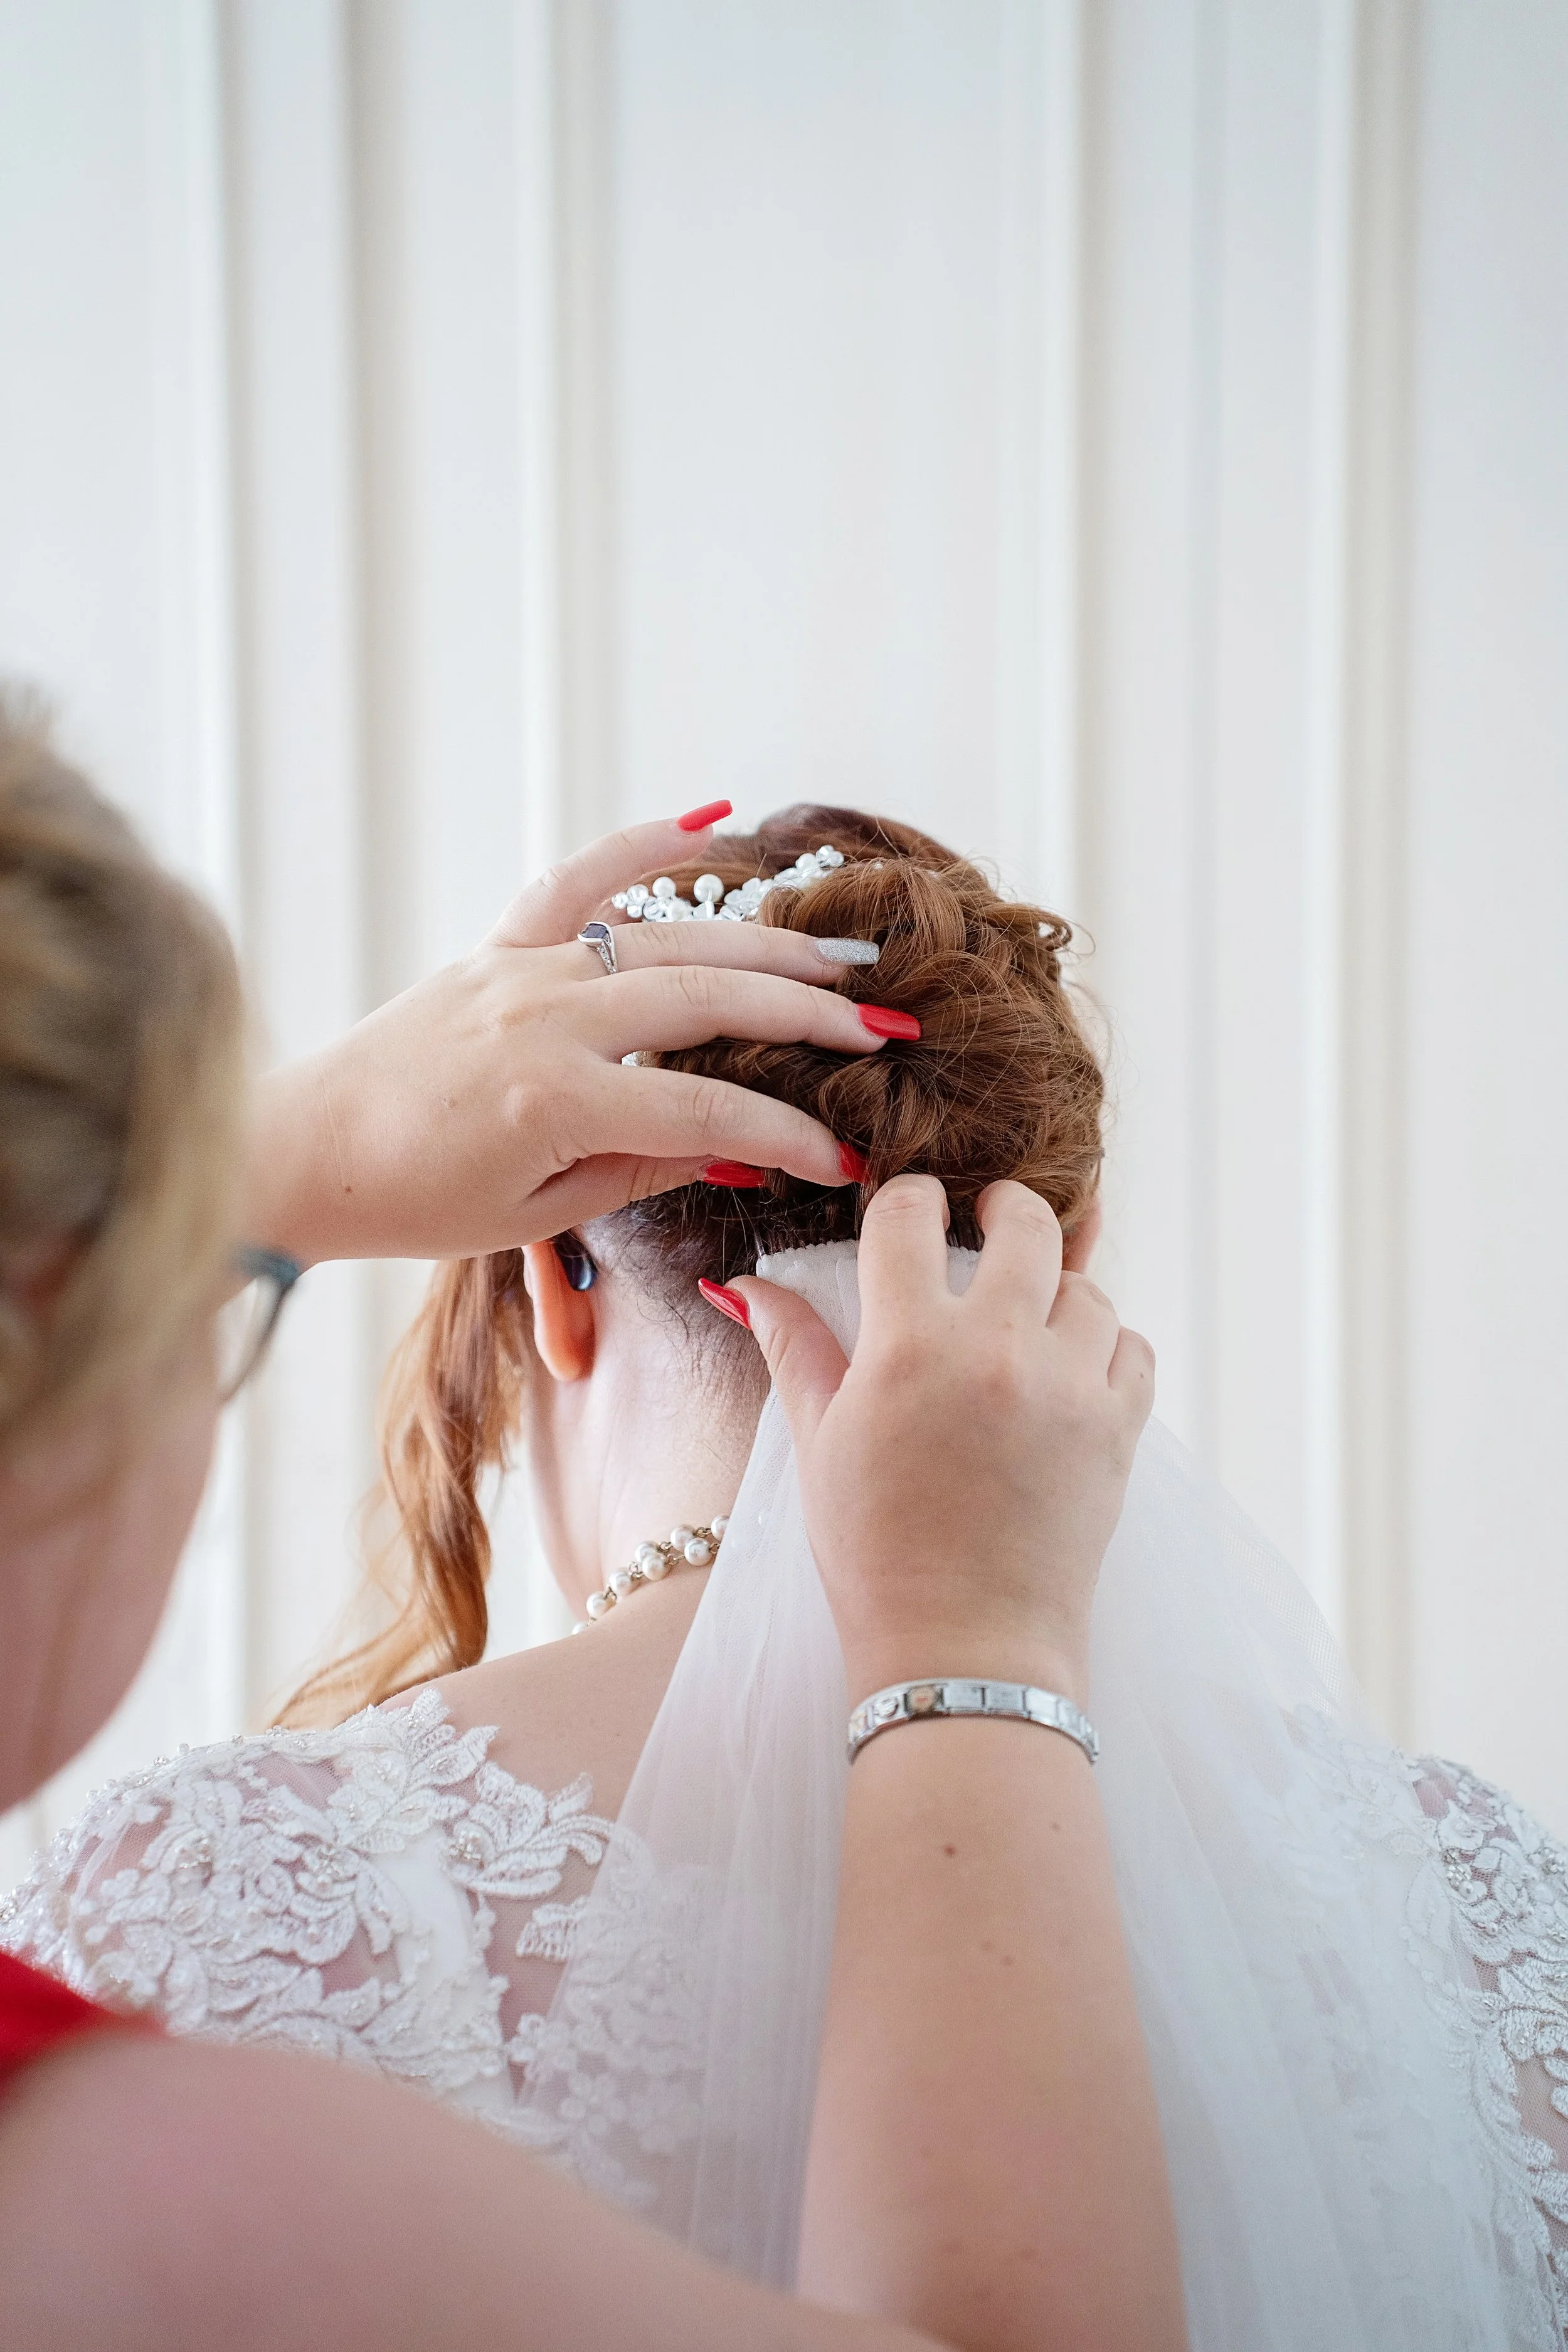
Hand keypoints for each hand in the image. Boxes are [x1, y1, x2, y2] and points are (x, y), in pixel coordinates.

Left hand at [242, 813, 890, 1263]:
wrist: (302, 1150)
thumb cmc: (411, 1200)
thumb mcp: (534, 1212)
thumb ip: (642, 1167)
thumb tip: (744, 1149)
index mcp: (552, 1101)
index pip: (706, 1108)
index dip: (784, 1132)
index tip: (841, 1154)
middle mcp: (542, 1017)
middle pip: (706, 999)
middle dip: (807, 1014)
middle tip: (883, 1026)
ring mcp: (519, 969)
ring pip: (666, 938)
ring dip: (762, 943)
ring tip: (840, 957)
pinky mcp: (496, 946)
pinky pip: (579, 880)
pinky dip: (642, 843)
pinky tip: (713, 817)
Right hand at [734, 1176, 1153, 1704]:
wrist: (962, 1648)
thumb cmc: (875, 1552)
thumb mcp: (819, 1442)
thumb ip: (793, 1347)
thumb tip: (745, 1284)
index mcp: (911, 1346)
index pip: (911, 1216)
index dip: (905, 1201)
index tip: (910, 1213)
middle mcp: (998, 1351)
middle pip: (1027, 1223)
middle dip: (1007, 1209)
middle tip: (993, 1221)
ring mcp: (1069, 1388)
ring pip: (1090, 1286)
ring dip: (1060, 1289)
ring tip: (1032, 1316)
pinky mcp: (1120, 1431)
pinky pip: (1135, 1349)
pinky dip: (1109, 1347)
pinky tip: (1074, 1370)